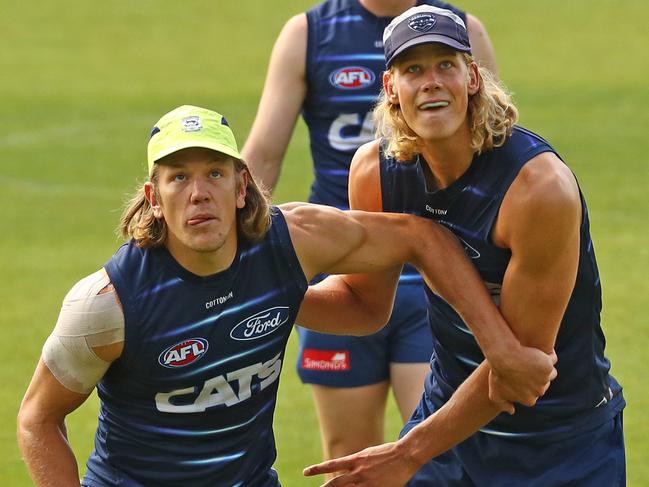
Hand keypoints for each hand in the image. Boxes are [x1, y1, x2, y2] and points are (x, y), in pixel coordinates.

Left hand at [303, 441, 419, 486]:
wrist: (405, 454)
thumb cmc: (387, 453)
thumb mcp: (367, 454)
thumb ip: (356, 463)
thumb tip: (346, 468)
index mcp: (355, 460)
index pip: (331, 465)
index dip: (317, 469)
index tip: (306, 472)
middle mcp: (358, 471)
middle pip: (335, 483)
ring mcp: (366, 482)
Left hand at [488, 345, 557, 410]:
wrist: (505, 356)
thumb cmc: (499, 373)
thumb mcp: (495, 393)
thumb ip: (503, 404)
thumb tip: (512, 410)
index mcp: (529, 400)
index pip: (533, 392)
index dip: (527, 383)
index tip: (520, 374)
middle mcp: (539, 391)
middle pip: (542, 383)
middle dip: (536, 375)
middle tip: (525, 365)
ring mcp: (545, 379)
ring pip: (549, 372)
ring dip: (543, 366)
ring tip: (533, 357)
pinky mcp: (549, 366)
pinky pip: (552, 360)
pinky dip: (548, 356)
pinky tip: (539, 351)